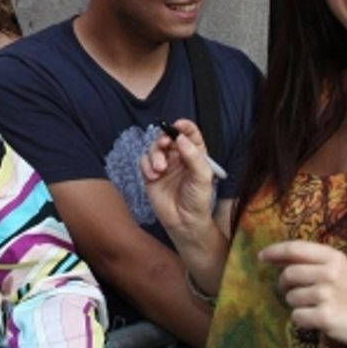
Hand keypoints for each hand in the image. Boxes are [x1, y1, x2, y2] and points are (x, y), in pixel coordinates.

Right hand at [140, 120, 215, 244]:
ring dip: (155, 155)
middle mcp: (178, 157)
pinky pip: (144, 162)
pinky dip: (146, 166)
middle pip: (168, 138)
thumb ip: (194, 156)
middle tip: (164, 144)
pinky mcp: (150, 175)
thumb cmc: (198, 200)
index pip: (189, 134)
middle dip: (164, 138)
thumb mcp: (202, 177)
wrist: (184, 222)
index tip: (178, 125)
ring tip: (160, 169)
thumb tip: (181, 138)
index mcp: (195, 154)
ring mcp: (164, 165)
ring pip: (154, 148)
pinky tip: (153, 176)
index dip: (184, 126)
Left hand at [258, 240, 346, 347]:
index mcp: (333, 257)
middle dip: (284, 285)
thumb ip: (312, 261)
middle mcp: (330, 273)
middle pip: (288, 274)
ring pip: (291, 298)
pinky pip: (297, 317)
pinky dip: (303, 320)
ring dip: (297, 305)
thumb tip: (276, 258)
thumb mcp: (339, 269)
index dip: (274, 251)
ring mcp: (327, 295)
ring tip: (315, 306)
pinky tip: (317, 320)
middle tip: (292, 291)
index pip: (295, 249)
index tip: (261, 257)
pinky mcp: (325, 316)